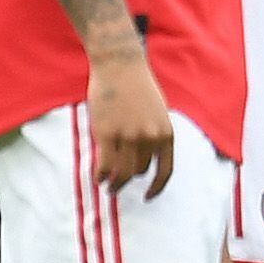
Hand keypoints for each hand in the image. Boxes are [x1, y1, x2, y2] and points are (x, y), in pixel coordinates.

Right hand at [86, 48, 174, 195]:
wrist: (120, 65)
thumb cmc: (138, 86)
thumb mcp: (158, 111)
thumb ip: (155, 134)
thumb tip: (147, 160)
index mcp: (166, 132)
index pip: (166, 170)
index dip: (156, 187)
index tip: (148, 196)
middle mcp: (150, 137)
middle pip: (139, 171)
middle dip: (128, 178)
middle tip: (117, 183)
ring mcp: (128, 136)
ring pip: (122, 172)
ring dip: (114, 182)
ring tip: (107, 185)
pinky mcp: (106, 133)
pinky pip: (104, 164)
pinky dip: (100, 175)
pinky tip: (97, 177)